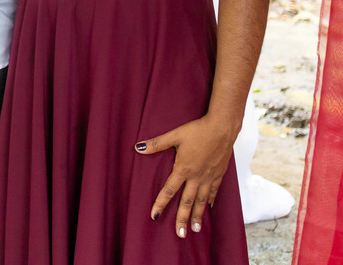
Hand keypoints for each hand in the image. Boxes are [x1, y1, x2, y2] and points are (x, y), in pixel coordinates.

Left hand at [135, 115, 236, 238]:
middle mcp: (197, 177)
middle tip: (180, 234)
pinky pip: (214, 191)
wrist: (223, 128)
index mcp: (184, 169)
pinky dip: (210, 201)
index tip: (154, 216)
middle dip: (183, 219)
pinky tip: (209, 208)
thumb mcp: (174, 135)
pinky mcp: (219, 174)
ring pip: (202, 201)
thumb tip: (138, 147)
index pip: (169, 190)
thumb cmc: (197, 130)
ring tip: (196, 230)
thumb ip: (157, 144)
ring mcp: (210, 177)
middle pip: (188, 202)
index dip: (160, 203)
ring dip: (199, 216)